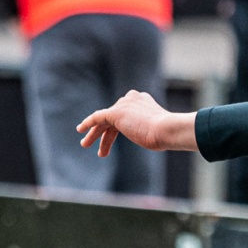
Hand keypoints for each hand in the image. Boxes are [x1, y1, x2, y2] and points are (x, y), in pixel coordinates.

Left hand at [77, 91, 197, 157]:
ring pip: (104, 120)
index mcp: (143, 101)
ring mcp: (123, 104)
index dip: (117, 129)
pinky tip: (81, 130)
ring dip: (95, 134)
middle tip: (101, 148)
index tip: (113, 140)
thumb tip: (154, 137)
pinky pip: (97, 117)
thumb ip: (151, 130)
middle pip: (113, 118)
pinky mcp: (116, 112)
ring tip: (86, 145)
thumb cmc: (166, 134)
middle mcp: (132, 99)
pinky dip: (88, 123)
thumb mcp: (159, 131)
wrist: (166, 129)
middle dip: (104, 132)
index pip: (125, 115)